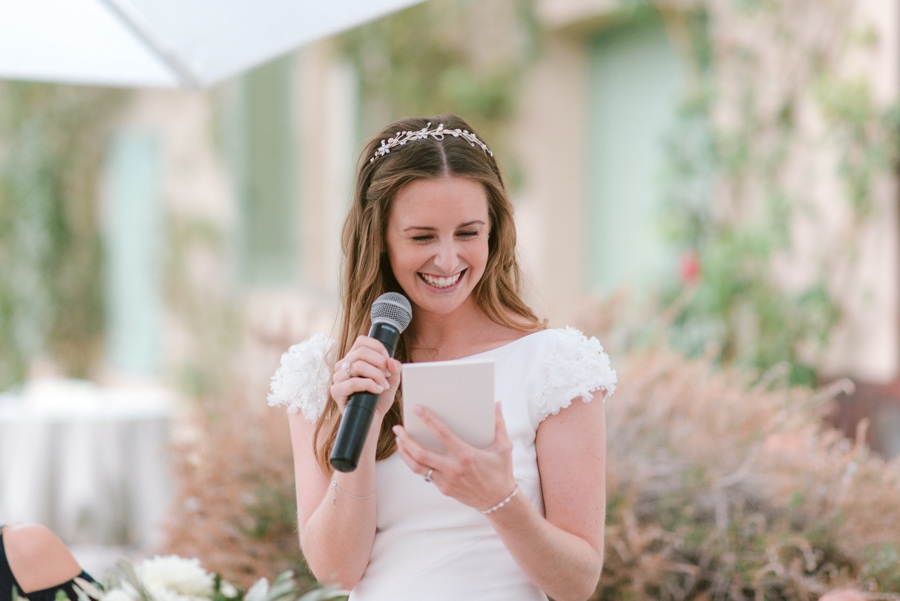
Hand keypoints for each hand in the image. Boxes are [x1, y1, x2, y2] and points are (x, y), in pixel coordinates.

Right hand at [330, 335, 401, 416]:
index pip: (362, 341)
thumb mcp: (391, 381)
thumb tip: (391, 361)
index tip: (387, 359)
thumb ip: (394, 369)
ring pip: (358, 365)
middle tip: (387, 375)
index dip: (377, 347)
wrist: (372, 420)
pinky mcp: (336, 391)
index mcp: (354, 359)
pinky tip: (377, 390)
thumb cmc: (379, 399)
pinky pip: (353, 382)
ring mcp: (338, 378)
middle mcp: (344, 365)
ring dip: (376, 374)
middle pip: (361, 352)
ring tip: (383, 385)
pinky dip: (369, 384)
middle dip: (379, 362)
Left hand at [392, 402, 515, 511]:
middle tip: (397, 428)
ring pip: (417, 467)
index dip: (428, 419)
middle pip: (421, 453)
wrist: (499, 501)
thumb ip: (499, 424)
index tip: (416, 409)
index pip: (442, 433)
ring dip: (405, 453)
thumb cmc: (501, 472)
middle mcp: (453, 468)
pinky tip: (411, 455)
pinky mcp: (444, 489)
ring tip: (399, 440)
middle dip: (406, 439)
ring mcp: (446, 480)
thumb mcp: (504, 447)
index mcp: (466, 454)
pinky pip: (425, 475)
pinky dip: (415, 464)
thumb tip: (497, 404)